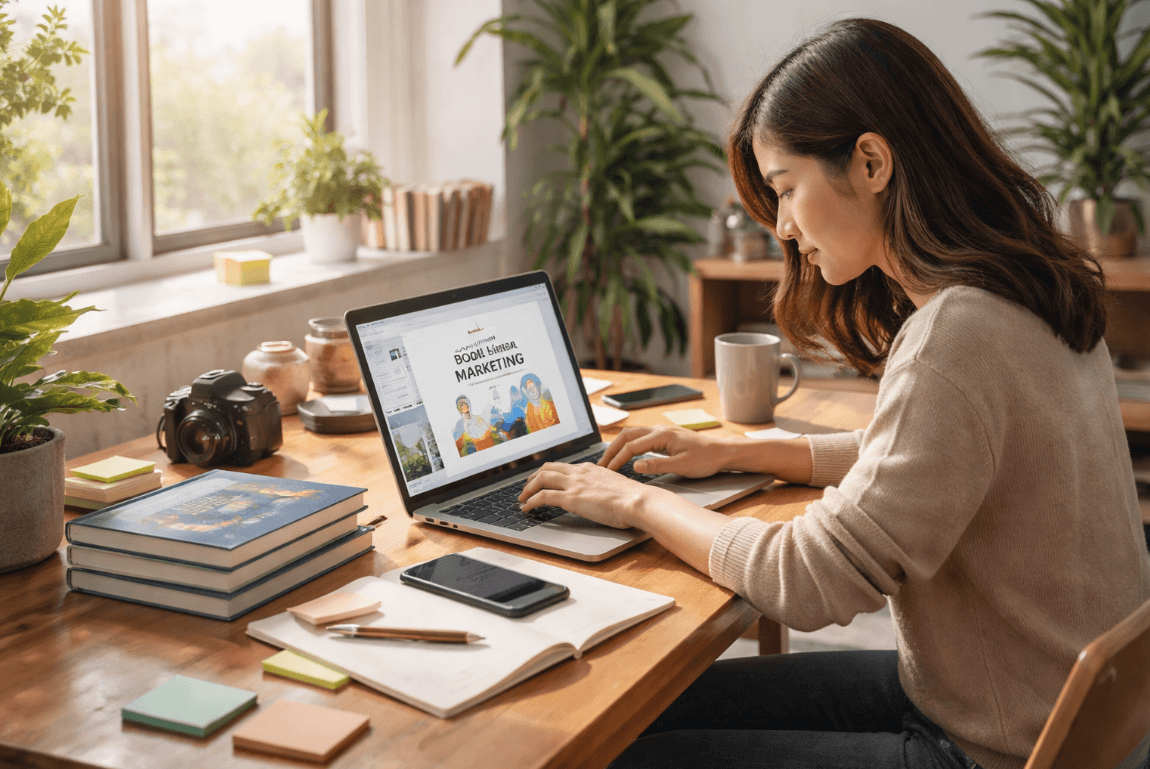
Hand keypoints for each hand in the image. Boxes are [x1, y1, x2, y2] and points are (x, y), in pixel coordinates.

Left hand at [518, 461, 665, 528]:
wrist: (636, 501)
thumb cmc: (632, 498)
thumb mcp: (614, 486)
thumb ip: (602, 487)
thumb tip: (598, 495)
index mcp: (590, 468)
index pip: (563, 466)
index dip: (549, 472)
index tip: (543, 478)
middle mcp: (580, 472)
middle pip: (548, 468)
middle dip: (533, 477)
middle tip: (527, 486)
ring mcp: (574, 484)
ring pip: (542, 479)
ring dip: (528, 489)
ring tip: (522, 498)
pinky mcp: (571, 498)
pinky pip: (543, 496)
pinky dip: (531, 501)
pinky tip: (527, 508)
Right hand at [599, 425, 733, 477]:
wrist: (721, 452)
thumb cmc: (705, 460)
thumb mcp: (681, 466)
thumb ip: (657, 466)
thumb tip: (635, 465)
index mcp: (662, 436)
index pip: (632, 446)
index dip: (618, 459)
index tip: (608, 472)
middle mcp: (659, 430)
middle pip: (627, 435)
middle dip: (612, 450)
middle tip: (601, 465)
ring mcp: (661, 431)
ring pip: (632, 435)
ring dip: (619, 446)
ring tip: (608, 461)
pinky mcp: (664, 436)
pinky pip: (640, 438)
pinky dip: (628, 445)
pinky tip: (625, 455)